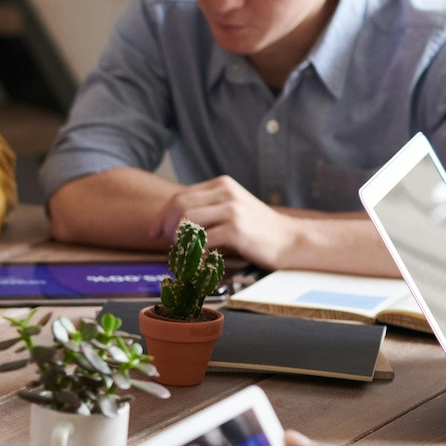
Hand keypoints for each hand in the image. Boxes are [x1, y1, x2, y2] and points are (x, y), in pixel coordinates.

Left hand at [151, 176, 298, 266]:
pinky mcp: (236, 230)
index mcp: (222, 185)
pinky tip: (200, 260)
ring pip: (187, 222)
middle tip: (166, 244)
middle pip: (179, 207)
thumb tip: (170, 223)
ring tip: (183, 253)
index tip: (154, 233)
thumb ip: (206, 209)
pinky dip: (195, 253)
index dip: (162, 216)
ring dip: (179, 241)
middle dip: (166, 227)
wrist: (291, 240)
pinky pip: (202, 241)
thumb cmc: (258, 229)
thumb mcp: (232, 208)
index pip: (180, 197)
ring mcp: (232, 210)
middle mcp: (226, 193)